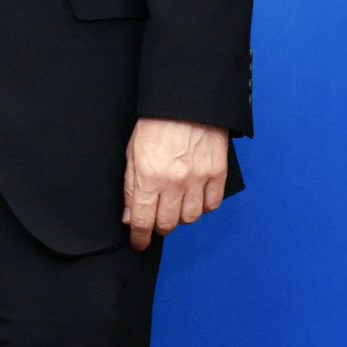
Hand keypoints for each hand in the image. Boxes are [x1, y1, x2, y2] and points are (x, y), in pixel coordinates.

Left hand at [122, 117, 229, 250]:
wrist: (186, 103)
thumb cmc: (155, 124)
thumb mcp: (132, 153)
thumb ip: (130, 187)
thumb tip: (130, 216)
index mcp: (148, 177)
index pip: (143, 221)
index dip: (140, 237)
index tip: (139, 243)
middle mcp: (174, 183)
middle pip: (167, 224)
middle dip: (158, 227)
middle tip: (154, 222)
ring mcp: (198, 180)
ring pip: (190, 218)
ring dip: (179, 218)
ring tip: (173, 207)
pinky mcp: (217, 175)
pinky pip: (211, 205)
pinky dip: (202, 207)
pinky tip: (193, 198)